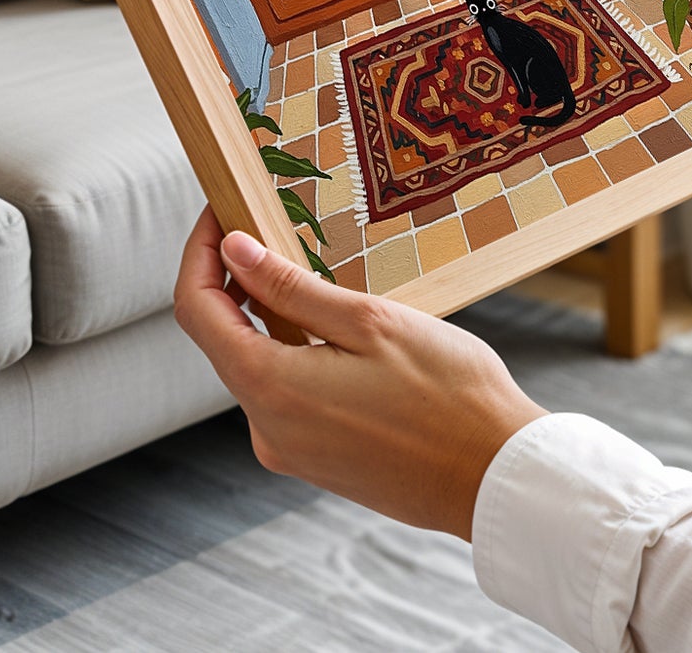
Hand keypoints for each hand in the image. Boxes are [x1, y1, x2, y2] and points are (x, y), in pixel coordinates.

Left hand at [172, 207, 545, 540]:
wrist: (494, 477)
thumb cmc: (447, 394)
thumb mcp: (369, 322)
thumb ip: (291, 287)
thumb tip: (234, 250)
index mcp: (271, 390)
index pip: (197, 310)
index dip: (200, 255)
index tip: (220, 213)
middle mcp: (266, 429)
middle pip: (224, 340)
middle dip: (237, 282)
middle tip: (271, 228)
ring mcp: (290, 451)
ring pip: (258, 367)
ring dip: (272, 320)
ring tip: (317, 277)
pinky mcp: (315, 462)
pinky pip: (286, 397)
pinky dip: (295, 356)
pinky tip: (340, 335)